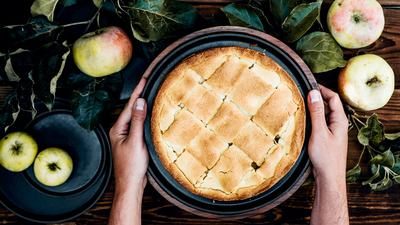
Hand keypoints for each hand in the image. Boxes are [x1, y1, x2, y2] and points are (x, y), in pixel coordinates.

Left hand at [109, 78, 148, 190]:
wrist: (131, 184)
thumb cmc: (131, 166)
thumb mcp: (136, 141)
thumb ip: (138, 122)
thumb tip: (140, 103)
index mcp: (118, 129)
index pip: (129, 106)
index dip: (137, 92)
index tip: (144, 80)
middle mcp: (120, 131)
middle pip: (131, 110)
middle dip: (139, 96)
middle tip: (147, 83)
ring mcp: (126, 137)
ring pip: (136, 117)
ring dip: (142, 106)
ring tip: (150, 94)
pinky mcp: (133, 142)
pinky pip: (139, 125)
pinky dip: (145, 118)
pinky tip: (150, 115)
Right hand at [307, 84, 348, 224]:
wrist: (328, 176)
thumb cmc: (326, 156)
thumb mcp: (319, 132)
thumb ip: (316, 112)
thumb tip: (313, 93)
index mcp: (339, 120)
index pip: (333, 98)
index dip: (322, 89)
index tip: (309, 85)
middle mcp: (337, 124)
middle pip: (327, 105)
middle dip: (315, 98)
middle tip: (300, 94)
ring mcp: (331, 131)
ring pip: (322, 115)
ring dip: (312, 109)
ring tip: (298, 106)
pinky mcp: (325, 138)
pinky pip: (318, 124)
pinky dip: (311, 119)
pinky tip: (301, 121)